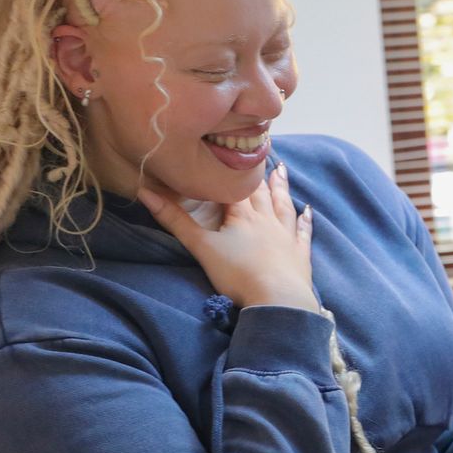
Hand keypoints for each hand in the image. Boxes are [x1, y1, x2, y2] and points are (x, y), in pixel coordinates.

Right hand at [137, 165, 318, 312]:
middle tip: (261, 152)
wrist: (278, 300)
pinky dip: (305, 220)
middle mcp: (266, 219)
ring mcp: (286, 235)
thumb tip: (144, 192)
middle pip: (260, 192)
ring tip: (282, 170)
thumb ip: (174, 220)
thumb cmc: (237, 274)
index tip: (230, 152)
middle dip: (257, 173)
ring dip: (282, 188)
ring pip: (283, 205)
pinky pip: (303, 232)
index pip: (235, 186)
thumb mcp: (201, 247)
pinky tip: (307, 211)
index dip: (231, 170)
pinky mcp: (300, 254)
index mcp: (242, 215)